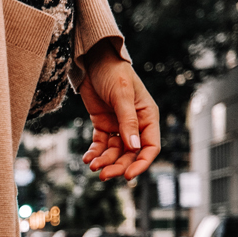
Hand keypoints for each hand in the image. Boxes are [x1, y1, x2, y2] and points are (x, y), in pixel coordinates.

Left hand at [79, 47, 160, 182]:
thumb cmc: (113, 72)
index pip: (150, 147)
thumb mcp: (122, 95)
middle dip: (118, 165)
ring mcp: (118, 125)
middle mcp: (136, 124)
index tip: (128, 176)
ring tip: (92, 166)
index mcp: (148, 117)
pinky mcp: (103, 124)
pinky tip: (87, 158)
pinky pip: (101, 144)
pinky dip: (95, 152)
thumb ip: (127, 121)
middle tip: (103, 175)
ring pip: (115, 152)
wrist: (93, 60)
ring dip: (105, 160)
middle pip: (130, 154)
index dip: (141, 163)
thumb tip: (134, 147)